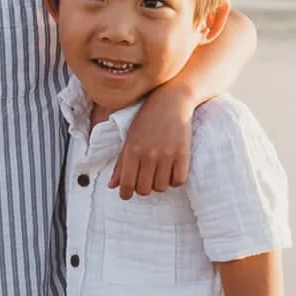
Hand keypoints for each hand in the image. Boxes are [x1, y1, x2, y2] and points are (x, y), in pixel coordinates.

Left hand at [115, 83, 197, 197]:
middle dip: (143, 188)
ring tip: (159, 173)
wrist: (171, 101)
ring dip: (159, 184)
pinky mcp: (183, 154)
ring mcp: (167, 155)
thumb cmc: (146, 120)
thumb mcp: (129, 139)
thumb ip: (121, 164)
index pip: (127, 185)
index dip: (126, 194)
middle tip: (145, 179)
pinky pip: (178, 181)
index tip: (127, 194)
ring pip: (161, 187)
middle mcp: (148, 154)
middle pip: (144, 189)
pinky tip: (171, 171)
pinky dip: (174, 180)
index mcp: (132, 151)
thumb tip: (112, 186)